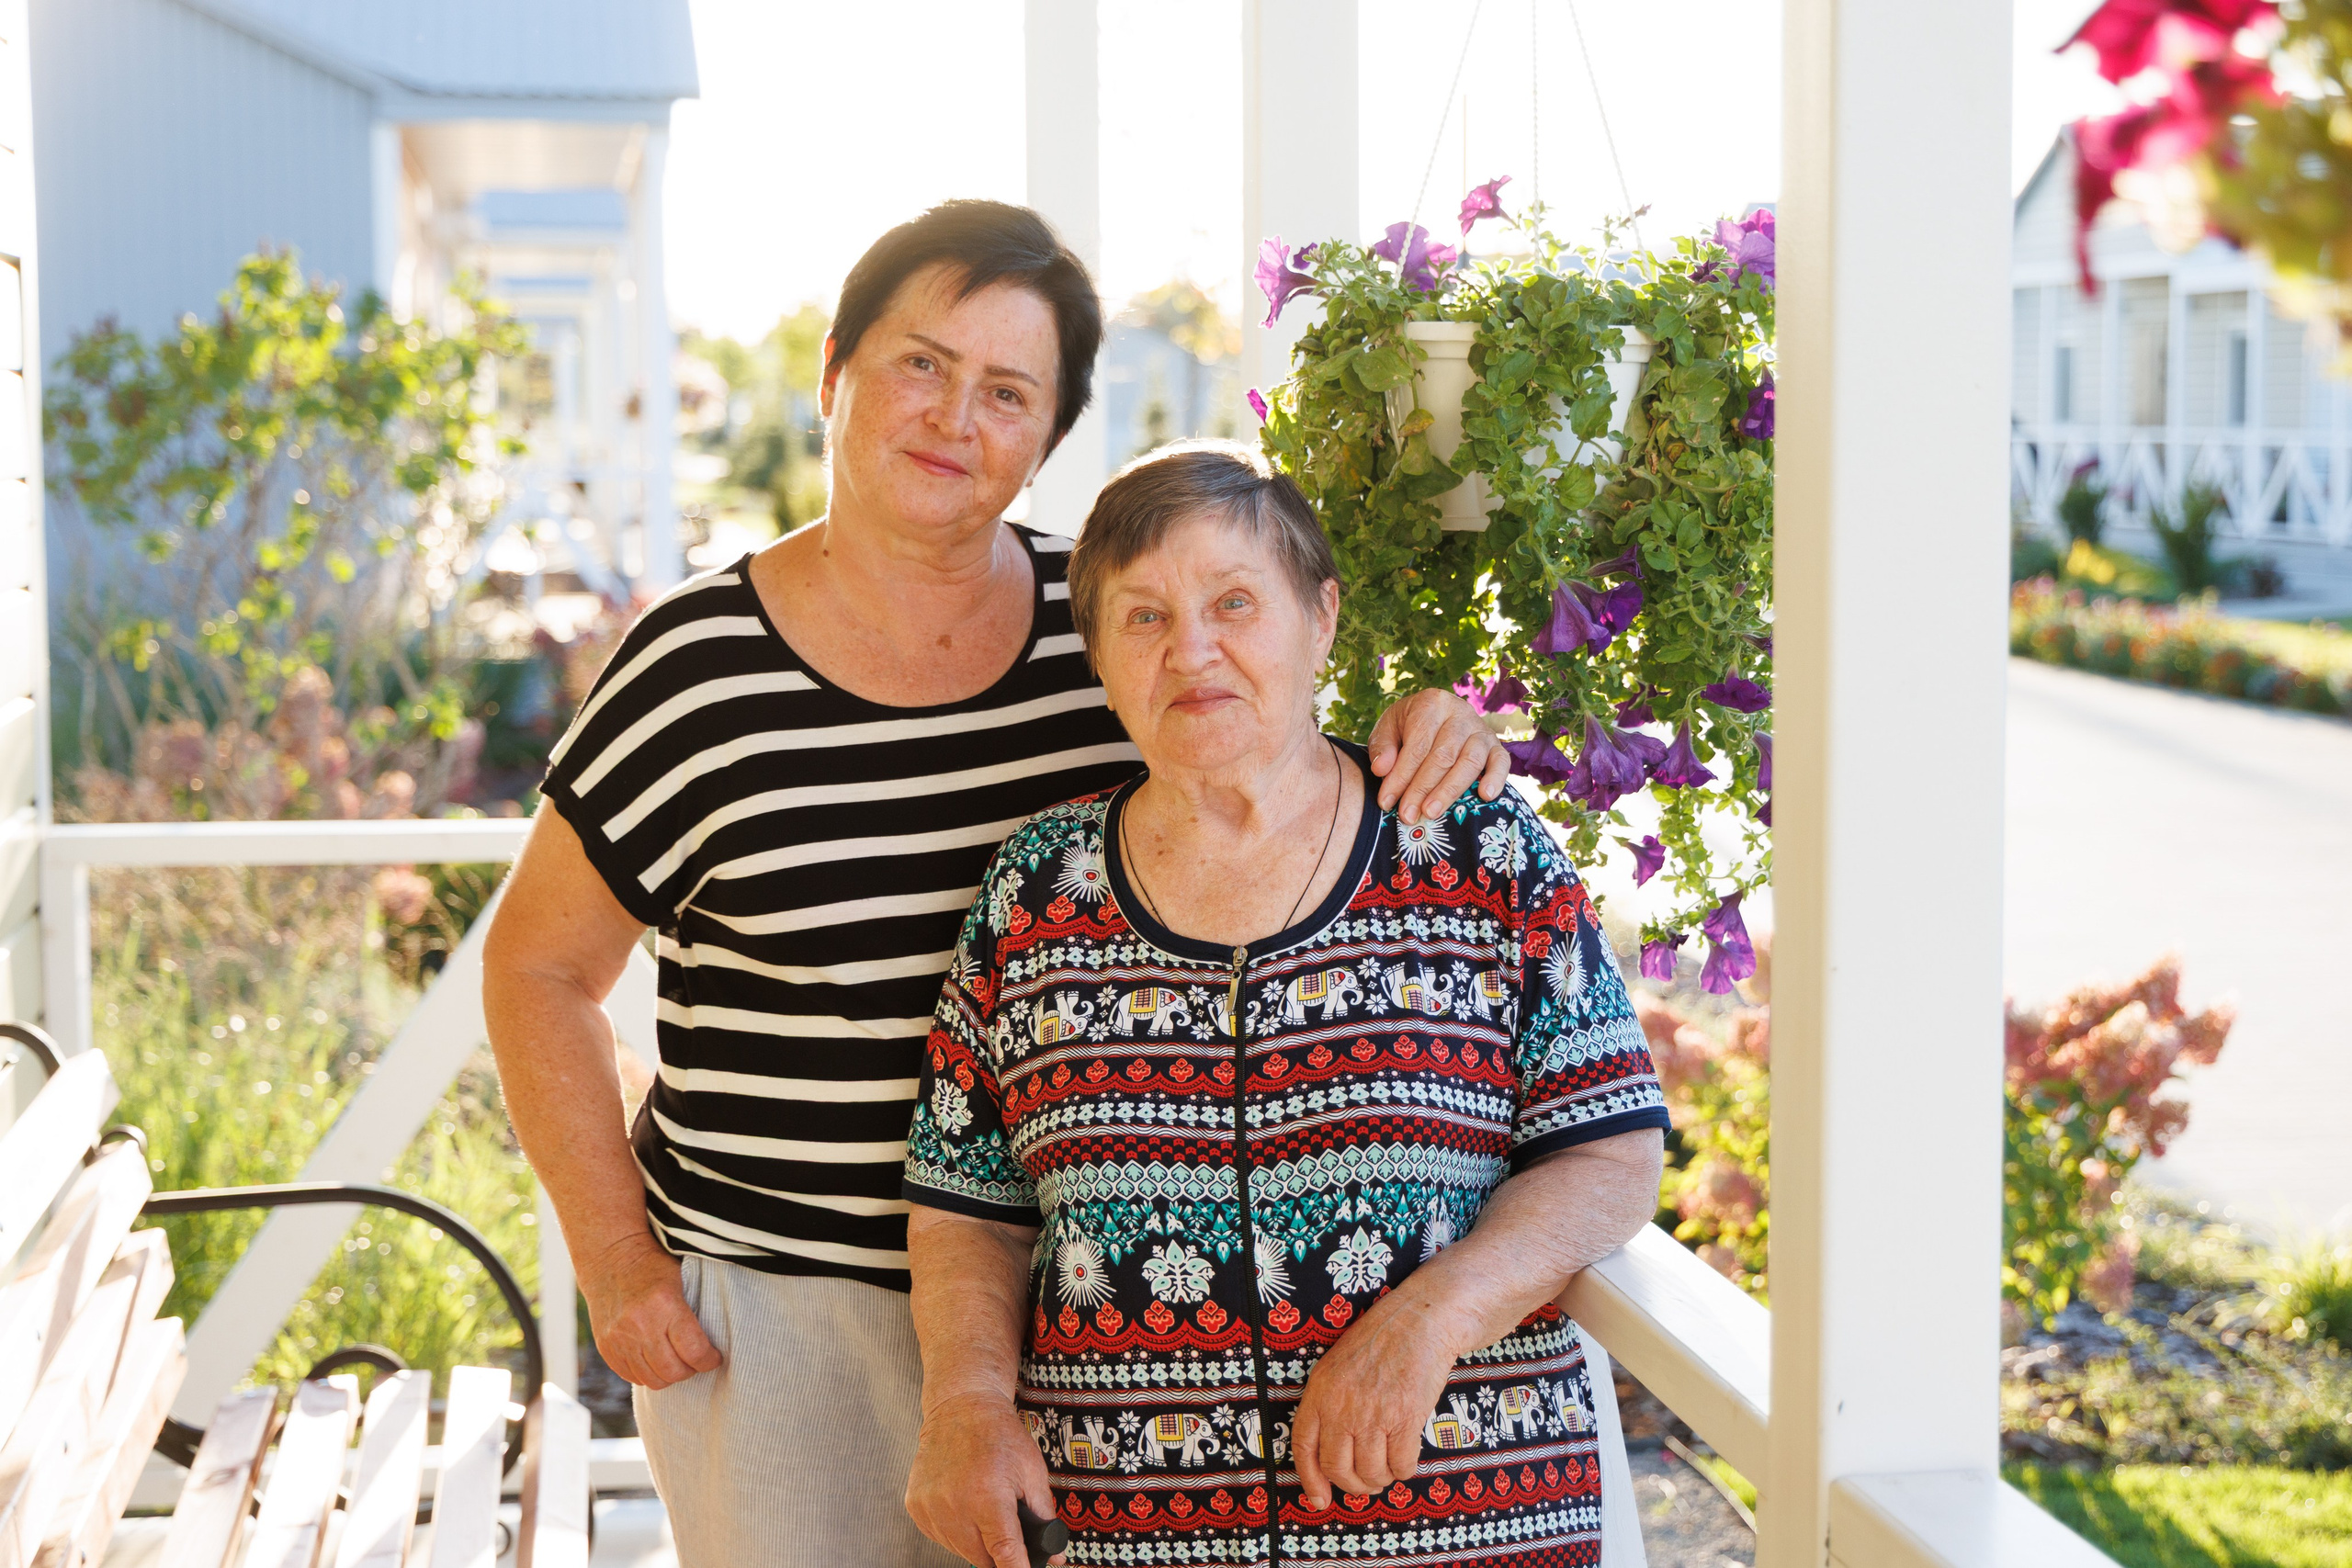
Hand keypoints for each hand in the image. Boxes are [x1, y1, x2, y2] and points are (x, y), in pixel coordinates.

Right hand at [579, 1232, 721, 1388]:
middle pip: (672, 1371)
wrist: (610, 1258)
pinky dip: (647, 1374)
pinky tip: (655, 1360)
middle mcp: (639, 1324)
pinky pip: (631, 1377)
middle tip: (696, 1360)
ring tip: (676, 1361)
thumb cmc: (653, 1266)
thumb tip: (715, 1342)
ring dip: (669, 1376)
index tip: (714, 1357)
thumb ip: (695, 1310)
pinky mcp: (605, 1347)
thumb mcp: (682, 1278)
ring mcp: (619, 1338)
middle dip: (690, 1370)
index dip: (709, 1360)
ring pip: (652, 1380)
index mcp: (665, 1303)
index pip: (694, 1350)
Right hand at [906, 1391, 1062, 1567]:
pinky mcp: (915, 1506)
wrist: (960, 1408)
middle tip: (1006, 1525)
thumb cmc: (999, 1436)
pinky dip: (955, 1530)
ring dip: (975, 1541)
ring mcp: (930, 1507)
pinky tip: (963, 1502)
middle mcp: (954, 1505)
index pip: (1004, 1554)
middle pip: (982, 1559)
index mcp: (988, 1497)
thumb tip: (1055, 1557)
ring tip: (982, 1505)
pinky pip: (941, 1536)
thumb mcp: (1032, 1472)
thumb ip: (1044, 1518)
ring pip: (960, 1550)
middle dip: (998, 1552)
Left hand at [1292, 1295, 1459, 1508]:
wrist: (1417, 1322)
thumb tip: (1330, 1452)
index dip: (1311, 1480)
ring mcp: (1373, 1414)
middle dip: (1353, 1486)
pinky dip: (1405, 1470)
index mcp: (1320, 1393)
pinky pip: (1402, 1465)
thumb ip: (1329, 1406)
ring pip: (1371, 1473)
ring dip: (1381, 1480)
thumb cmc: (1378, 1343)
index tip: (1320, 1499)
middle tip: (1366, 1483)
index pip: (1304, 1447)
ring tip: (1387, 1469)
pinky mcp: (1406, 1418)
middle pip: (1338, 1468)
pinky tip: (1406, 1458)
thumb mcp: (1336, 1368)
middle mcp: (1342, 1406)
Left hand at [1367, 688, 1511, 823]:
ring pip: (1470, 761)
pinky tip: (1484, 796)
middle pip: (1443, 756)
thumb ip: (1382, 747)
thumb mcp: (1388, 728)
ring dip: (1449, 791)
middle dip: (1422, 789)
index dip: (1401, 776)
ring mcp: (1481, 729)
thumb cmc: (1408, 726)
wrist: (1436, 713)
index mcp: (1431, 704)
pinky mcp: (1496, 745)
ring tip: (1431, 813)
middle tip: (1407, 815)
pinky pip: (1501, 762)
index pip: (1417, 745)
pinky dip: (1496, 779)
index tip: (1386, 801)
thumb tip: (1381, 770)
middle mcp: (1460, 713)